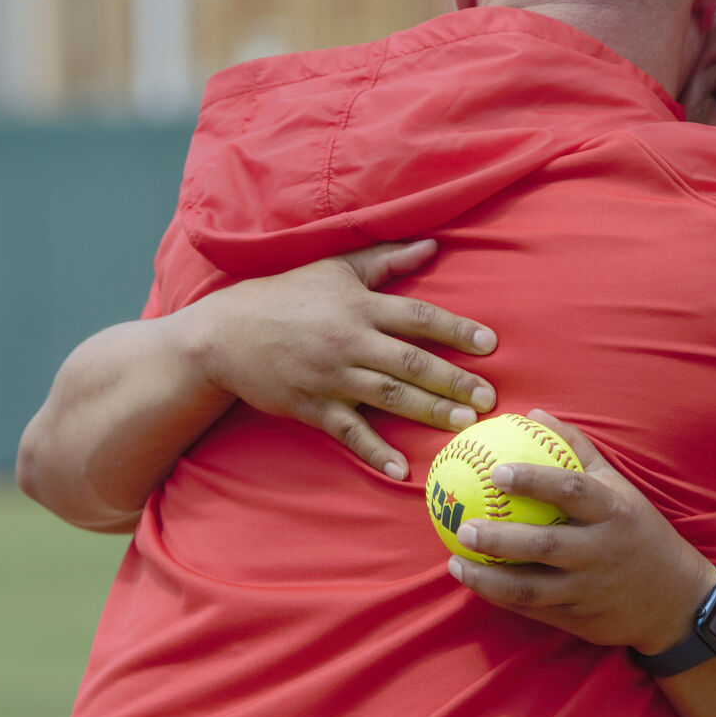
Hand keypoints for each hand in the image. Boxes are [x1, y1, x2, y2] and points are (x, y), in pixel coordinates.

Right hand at [175, 240, 498, 478]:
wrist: (225, 334)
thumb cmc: (286, 295)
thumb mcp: (335, 269)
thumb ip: (387, 259)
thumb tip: (433, 246)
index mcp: (359, 306)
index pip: (418, 318)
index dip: (456, 330)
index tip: (489, 344)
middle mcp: (349, 342)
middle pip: (411, 362)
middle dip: (454, 380)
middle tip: (490, 396)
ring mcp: (331, 377)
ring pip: (389, 397)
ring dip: (429, 411)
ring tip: (465, 422)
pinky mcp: (312, 407)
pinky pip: (350, 433)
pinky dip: (376, 452)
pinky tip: (403, 470)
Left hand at [445, 410, 715, 654]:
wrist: (675, 601)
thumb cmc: (637, 531)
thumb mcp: (618, 487)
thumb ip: (575, 449)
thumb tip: (532, 414)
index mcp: (613, 512)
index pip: (571, 491)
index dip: (533, 480)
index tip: (497, 471)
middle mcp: (601, 551)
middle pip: (544, 545)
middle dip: (500, 537)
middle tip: (462, 526)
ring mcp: (589, 590)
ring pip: (531, 587)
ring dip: (488, 578)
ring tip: (456, 562)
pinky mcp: (579, 620)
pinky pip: (533, 609)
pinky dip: (501, 598)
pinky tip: (475, 582)